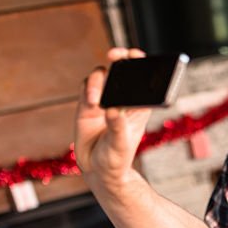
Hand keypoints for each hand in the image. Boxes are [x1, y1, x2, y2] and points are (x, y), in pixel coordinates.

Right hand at [73, 48, 152, 189]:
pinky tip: (90, 102)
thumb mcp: (120, 145)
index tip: (136, 55)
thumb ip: (117, 128)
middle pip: (121, 69)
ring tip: (96, 101)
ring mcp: (103, 101)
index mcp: (137, 106)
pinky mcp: (87, 106)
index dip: (139, 62)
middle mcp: (121, 99)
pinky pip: (86, 88)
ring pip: (101, 76)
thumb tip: (113, 110)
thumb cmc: (116, 160)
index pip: (141, 77)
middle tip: (115, 55)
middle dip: (119, 58)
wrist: (97, 171)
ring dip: (98, 81)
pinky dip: (88, 90)